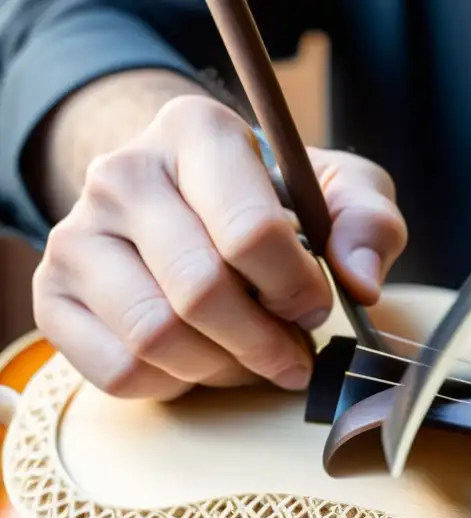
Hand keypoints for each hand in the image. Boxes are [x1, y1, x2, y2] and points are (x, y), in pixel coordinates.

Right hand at [33, 95, 406, 399]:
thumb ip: (368, 223)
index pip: (250, 231)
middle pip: (201, 292)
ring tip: (254, 359)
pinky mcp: (54, 295)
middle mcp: (122, 174)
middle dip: (264, 342)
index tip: (316, 307)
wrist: (186, 201)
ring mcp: (77, 235)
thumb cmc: (273, 199)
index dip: (296, 289)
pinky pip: (119, 371)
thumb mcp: (338, 190)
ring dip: (224, 368)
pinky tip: (204, 361)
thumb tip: (362, 283)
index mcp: (195, 131)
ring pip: (156, 336)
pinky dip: (176, 384)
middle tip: (293, 352)